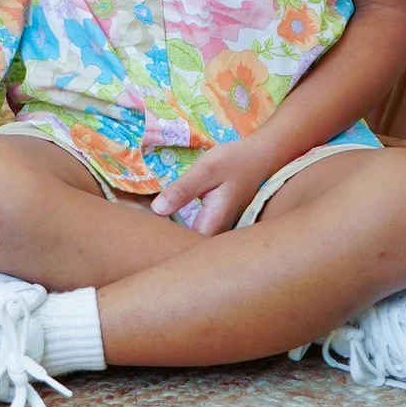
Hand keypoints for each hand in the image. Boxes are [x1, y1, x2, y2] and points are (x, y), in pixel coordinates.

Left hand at [153, 138, 280, 235]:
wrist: (261, 158)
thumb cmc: (234, 162)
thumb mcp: (205, 170)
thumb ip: (182, 190)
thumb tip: (157, 210)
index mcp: (214, 225)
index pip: (182, 247)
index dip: (162, 243)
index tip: (144, 234)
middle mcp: (219, 235)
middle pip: (187, 249)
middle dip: (166, 242)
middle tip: (144, 232)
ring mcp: (222, 232)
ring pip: (193, 243)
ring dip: (175, 236)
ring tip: (152, 228)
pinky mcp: (221, 225)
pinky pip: (199, 234)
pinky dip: (184, 229)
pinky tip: (171, 219)